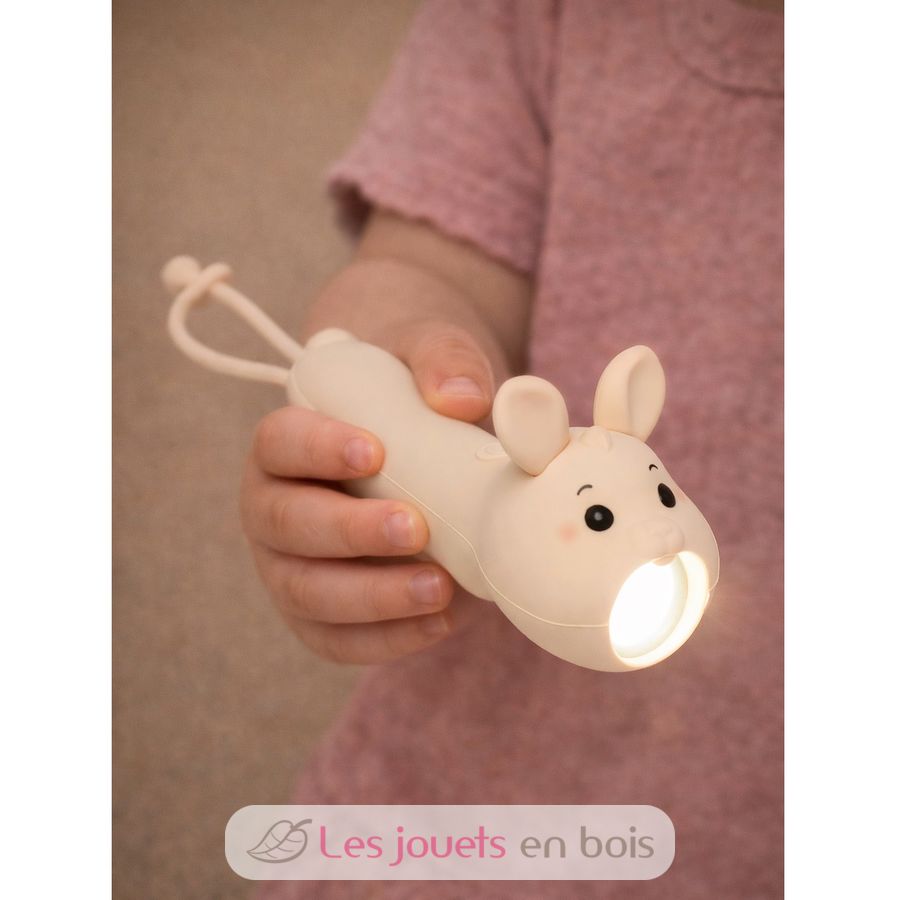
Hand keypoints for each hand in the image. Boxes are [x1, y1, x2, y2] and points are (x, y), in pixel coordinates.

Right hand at [240, 319, 493, 663]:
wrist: (425, 456)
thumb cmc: (414, 402)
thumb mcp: (430, 359)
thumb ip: (445, 360)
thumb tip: (461, 399)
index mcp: (284, 444)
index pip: (279, 443)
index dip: (317, 449)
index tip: (375, 452)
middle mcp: (272, 508)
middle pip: (287, 524)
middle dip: (349, 531)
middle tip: (417, 528)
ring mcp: (288, 567)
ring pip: (307, 593)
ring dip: (372, 596)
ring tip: (441, 589)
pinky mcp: (320, 616)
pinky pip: (338, 641)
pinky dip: (387, 640)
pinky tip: (441, 622)